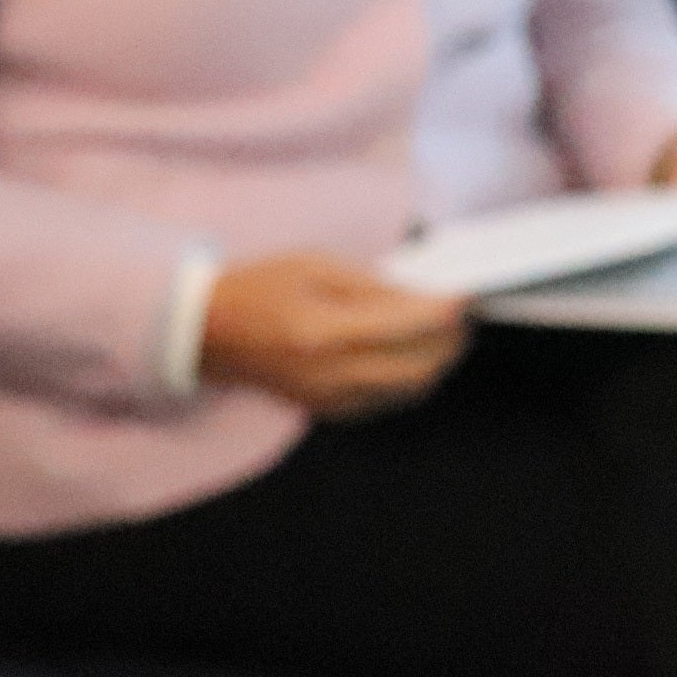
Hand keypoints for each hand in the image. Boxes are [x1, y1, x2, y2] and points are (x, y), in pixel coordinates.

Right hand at [201, 253, 468, 417]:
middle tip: (465, 313)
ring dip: (437, 359)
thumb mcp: (318, 266)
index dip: (446, 312)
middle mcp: (330, 374)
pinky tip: (416, 351)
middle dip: (451, 339)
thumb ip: (376, 286)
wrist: (207, 333)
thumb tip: (428, 298)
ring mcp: (329, 398)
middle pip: (419, 366)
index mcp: (324, 332)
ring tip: (449, 330)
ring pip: (410, 388)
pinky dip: (411, 376)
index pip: (407, 327)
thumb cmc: (261, 288)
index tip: (469, 296)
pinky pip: (388, 398)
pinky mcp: (328, 410)